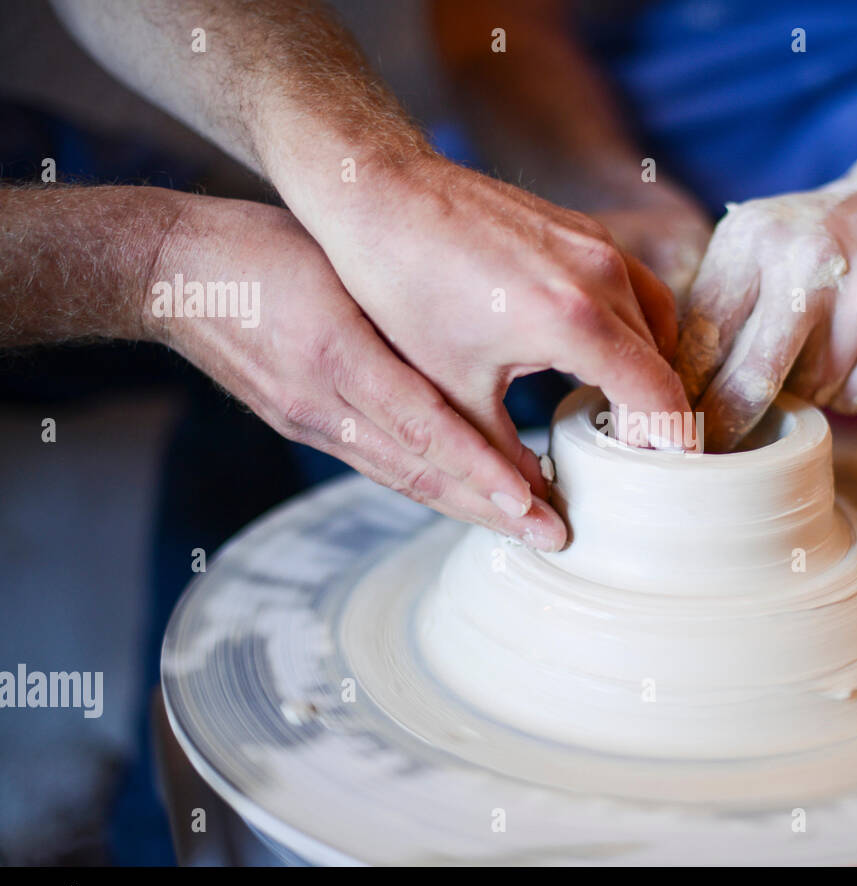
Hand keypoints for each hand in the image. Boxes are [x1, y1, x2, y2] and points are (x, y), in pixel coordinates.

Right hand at [150, 195, 566, 548]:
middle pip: (420, 473)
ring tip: (526, 528)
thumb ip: (398, 309)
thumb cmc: (263, 246)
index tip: (532, 502)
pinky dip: (429, 486)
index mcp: (337, 354)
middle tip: (554, 538)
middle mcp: (324, 405)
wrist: (171, 273)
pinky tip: (468, 497)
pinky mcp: (304, 426)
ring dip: (467, 508)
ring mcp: (312, 423)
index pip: (423, 427)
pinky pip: (377, 465)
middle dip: (491, 511)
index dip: (480, 470)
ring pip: (403, 478)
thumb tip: (483, 344)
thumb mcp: (338, 262)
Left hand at [304, 157, 693, 472]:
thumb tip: (532, 511)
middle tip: (630, 457)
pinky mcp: (586, 229)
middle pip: (664, 364)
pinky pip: (636, 289)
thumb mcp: (454, 390)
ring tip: (617, 411)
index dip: (666, 444)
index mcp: (574, 320)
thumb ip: (502, 457)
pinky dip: (634, 331)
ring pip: (657, 325)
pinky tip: (600, 356)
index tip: (651, 475)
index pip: (658, 396)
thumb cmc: (405, 289)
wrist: (381, 194)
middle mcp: (601, 276)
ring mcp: (599, 245)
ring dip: (647, 370)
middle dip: (655, 415)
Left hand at [674, 155, 856, 450]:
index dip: (687, 391)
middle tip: (714, 446)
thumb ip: (714, 305)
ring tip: (820, 342)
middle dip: (727, 422)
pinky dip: (848, 388)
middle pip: (752, 377)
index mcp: (756, 238)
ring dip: (804, 389)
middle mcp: (810, 262)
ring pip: (810, 391)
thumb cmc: (811, 241)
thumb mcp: (753, 244)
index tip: (674, 426)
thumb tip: (672, 393)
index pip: (706, 337)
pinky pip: (855, 396)